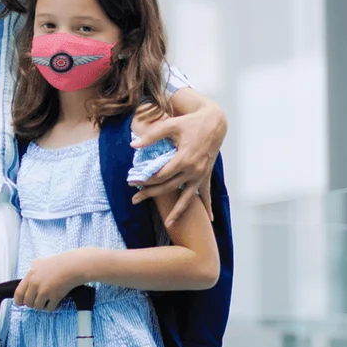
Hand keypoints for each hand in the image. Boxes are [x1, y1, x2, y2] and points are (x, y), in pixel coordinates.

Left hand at [13, 252, 91, 311]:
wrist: (73, 265)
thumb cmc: (59, 263)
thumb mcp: (40, 262)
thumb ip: (32, 271)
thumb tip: (27, 279)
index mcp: (30, 275)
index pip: (19, 292)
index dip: (18, 300)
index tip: (20, 303)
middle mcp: (35, 283)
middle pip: (27, 302)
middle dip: (32, 304)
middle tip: (37, 301)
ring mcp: (44, 291)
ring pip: (37, 307)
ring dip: (42, 306)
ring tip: (47, 300)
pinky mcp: (54, 296)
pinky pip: (49, 308)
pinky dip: (51, 307)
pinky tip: (54, 301)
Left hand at [131, 103, 226, 226]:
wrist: (215, 122)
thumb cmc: (190, 122)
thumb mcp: (170, 125)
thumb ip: (151, 136)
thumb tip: (133, 145)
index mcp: (184, 159)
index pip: (160, 175)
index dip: (145, 179)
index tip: (132, 181)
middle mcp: (194, 171)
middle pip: (168, 188)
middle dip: (150, 194)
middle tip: (135, 199)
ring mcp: (201, 175)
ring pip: (187, 197)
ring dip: (177, 211)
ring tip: (168, 223)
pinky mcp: (207, 175)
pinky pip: (206, 194)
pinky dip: (207, 206)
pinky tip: (209, 219)